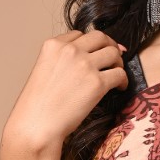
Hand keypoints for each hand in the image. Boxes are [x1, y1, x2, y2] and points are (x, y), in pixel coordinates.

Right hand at [4, 29, 128, 153]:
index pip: (79, 34)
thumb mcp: (43, 71)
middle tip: (114, 57)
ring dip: (118, 62)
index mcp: (52, 45)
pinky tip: (119, 88)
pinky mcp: (97, 83)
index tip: (97, 51)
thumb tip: (86, 60)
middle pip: (100, 37)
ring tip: (116, 74)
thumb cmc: (36, 106)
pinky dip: (123, 80)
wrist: (36, 124)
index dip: (91, 43)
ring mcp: (85, 65)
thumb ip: (61, 61)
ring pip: (113, 53)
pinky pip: (119, 74)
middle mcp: (70, 50)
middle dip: (109, 45)